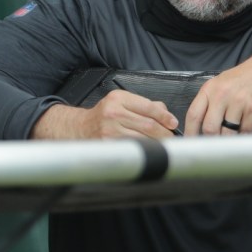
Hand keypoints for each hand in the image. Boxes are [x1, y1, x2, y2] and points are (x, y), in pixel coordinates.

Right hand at [31, 90, 178, 139]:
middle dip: (164, 133)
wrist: (79, 128)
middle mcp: (113, 113)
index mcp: (118, 98)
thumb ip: (144, 105)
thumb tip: (166, 114)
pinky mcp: (108, 145)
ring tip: (165, 147)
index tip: (172, 123)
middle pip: (148, 124)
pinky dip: (145, 151)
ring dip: (158, 144)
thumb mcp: (121, 102)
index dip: (165, 116)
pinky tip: (150, 152)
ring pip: (143, 138)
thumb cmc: (103, 115)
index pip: (149, 107)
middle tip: (173, 139)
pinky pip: (133, 148)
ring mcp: (110, 130)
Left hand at [184, 49, 251, 135]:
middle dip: (213, 140)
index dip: (190, 133)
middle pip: (209, 128)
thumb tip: (201, 128)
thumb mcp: (222, 84)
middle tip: (217, 142)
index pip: (193, 115)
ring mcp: (239, 101)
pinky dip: (245, 135)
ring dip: (231, 138)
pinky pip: (245, 132)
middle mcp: (222, 94)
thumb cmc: (245, 78)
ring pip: (228, 133)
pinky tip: (246, 127)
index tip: (192, 143)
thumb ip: (210, 103)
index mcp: (210, 88)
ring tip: (235, 131)